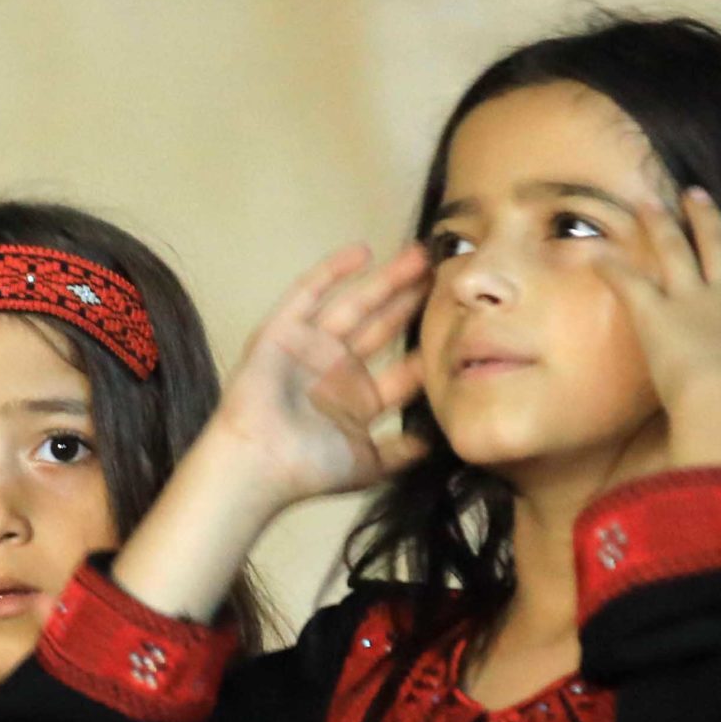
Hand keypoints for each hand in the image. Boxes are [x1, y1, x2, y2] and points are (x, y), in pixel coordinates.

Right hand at [202, 241, 432, 510]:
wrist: (259, 463)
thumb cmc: (308, 468)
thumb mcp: (367, 465)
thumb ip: (401, 452)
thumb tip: (435, 444)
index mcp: (357, 400)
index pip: (402, 368)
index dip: (430, 346)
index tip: (461, 324)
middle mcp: (337, 370)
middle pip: (383, 327)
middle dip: (413, 301)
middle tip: (444, 274)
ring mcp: (310, 348)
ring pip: (355, 304)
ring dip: (387, 281)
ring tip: (419, 255)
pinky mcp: (283, 331)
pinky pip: (308, 293)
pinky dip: (332, 272)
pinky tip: (362, 252)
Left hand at [599, 189, 720, 467]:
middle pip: (718, 251)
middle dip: (706, 221)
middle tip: (691, 193)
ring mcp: (691, 303)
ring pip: (674, 254)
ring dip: (659, 227)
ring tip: (645, 203)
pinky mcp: (654, 314)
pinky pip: (629, 283)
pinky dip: (610, 267)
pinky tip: (593, 252)